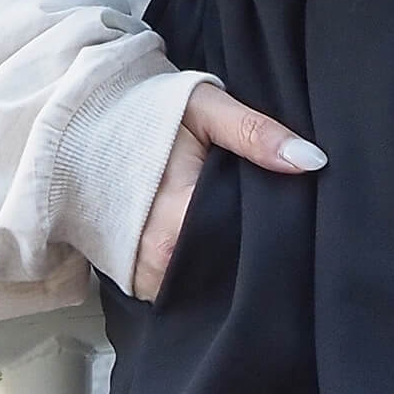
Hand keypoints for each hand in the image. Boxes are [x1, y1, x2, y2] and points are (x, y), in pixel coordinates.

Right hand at [130, 81, 326, 303]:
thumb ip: (255, 133)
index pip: (248, 246)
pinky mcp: (134, 281)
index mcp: (179, 223)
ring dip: (226, 261)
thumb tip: (312, 160)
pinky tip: (213, 243)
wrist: (81, 124)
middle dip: (253, 249)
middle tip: (272, 218)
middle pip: (230, 269)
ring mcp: (142, 277)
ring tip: (240, 228)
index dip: (276, 232)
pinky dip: (201, 268)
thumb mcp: (204, 107)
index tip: (293, 217)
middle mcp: (158, 262)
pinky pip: (182, 286)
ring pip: (207, 282)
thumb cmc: (143, 111)